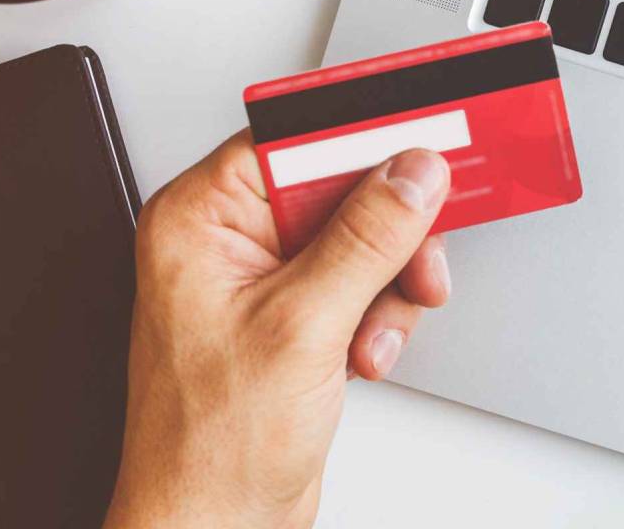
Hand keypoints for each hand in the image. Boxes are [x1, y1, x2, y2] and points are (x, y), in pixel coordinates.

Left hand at [103, 132, 452, 528]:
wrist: (212, 527)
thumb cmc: (209, 447)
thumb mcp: (302, 326)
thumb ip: (365, 240)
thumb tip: (411, 174)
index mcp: (198, 221)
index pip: (292, 140)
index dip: (362, 138)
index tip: (424, 134)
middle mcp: (226, 243)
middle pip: (337, 189)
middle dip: (387, 234)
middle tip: (418, 261)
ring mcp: (262, 282)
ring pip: (360, 240)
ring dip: (386, 287)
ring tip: (372, 333)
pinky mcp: (293, 319)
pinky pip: (359, 285)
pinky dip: (377, 318)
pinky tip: (362, 355)